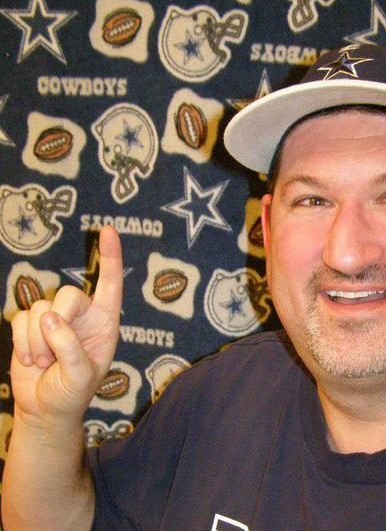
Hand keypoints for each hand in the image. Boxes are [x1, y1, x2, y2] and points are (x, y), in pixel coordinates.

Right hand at [10, 226, 122, 426]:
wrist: (45, 408)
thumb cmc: (73, 393)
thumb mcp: (81, 376)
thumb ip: (70, 347)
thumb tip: (49, 318)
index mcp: (105, 322)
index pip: (111, 284)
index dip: (111, 257)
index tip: (109, 230)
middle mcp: (83, 315)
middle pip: (68, 294)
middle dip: (56, 324)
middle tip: (52, 356)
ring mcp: (55, 318)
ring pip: (40, 308)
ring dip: (37, 341)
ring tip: (45, 362)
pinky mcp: (30, 325)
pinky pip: (20, 318)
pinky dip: (22, 342)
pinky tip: (32, 360)